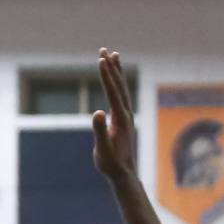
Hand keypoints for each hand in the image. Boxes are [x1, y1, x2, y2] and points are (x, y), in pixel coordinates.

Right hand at [91, 47, 138, 181]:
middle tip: (104, 50)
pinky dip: (117, 83)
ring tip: (112, 55)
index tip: (101, 60)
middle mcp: (126, 113)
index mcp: (120, 119)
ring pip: (121, 88)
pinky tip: (113, 79)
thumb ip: (100, 131)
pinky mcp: (123, 118)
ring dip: (116, 72)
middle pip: (119, 86)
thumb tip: (97, 113)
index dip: (107, 76)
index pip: (113, 92)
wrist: (123, 172)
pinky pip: (120, 95)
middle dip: (111, 67)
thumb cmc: (110, 163)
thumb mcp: (102, 149)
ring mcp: (126, 115)